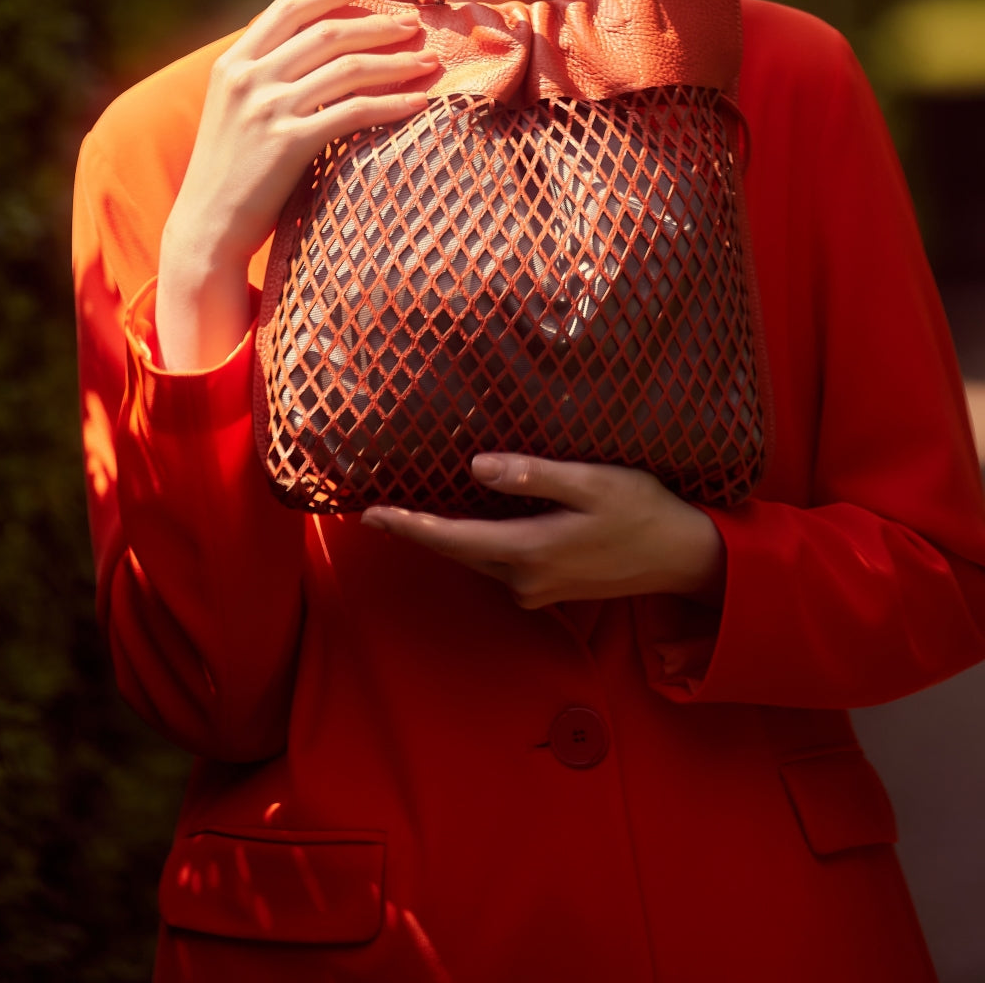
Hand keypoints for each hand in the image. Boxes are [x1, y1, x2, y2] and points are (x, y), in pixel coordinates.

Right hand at [157, 0, 436, 369]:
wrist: (207, 227)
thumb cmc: (231, 170)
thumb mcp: (235, 109)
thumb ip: (265, 73)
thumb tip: (316, 44)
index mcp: (233, 63)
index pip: (289, 8)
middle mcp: (248, 78)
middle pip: (327, 33)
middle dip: (378, 25)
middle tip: (414, 25)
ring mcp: (267, 109)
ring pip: (347, 68)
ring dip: (396, 61)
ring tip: (428, 61)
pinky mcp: (288, 143)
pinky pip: (354, 111)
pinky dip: (392, 103)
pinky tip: (417, 102)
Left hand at [360, 454, 725, 608]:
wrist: (685, 559)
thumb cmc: (643, 511)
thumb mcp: (593, 482)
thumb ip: (533, 476)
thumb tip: (476, 467)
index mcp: (529, 551)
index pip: (452, 539)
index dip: (408, 526)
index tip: (370, 515)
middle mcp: (525, 579)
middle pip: (457, 553)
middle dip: (418, 532)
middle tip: (377, 513)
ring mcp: (537, 589)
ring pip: (477, 560)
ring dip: (447, 539)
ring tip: (413, 514)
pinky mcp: (550, 589)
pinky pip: (499, 563)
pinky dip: (476, 544)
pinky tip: (470, 522)